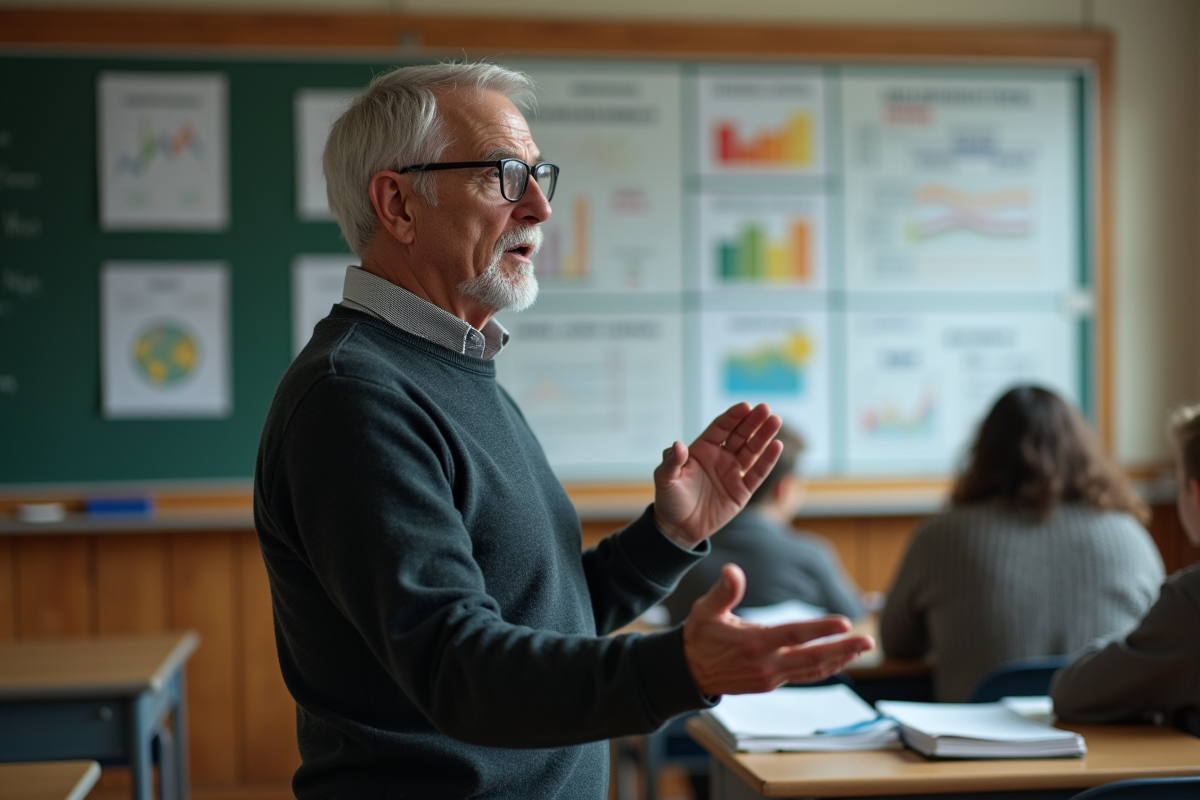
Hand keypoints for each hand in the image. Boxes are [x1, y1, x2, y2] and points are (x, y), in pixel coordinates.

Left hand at [653, 402, 782, 548]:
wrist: (679, 528)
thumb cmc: (670, 500)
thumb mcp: (665, 479)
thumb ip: (672, 461)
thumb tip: (677, 445)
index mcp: (702, 449)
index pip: (721, 427)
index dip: (733, 416)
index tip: (746, 406)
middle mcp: (720, 457)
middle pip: (740, 435)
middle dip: (753, 422)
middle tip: (765, 408)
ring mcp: (733, 473)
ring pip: (752, 450)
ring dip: (764, 436)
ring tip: (775, 420)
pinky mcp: (742, 491)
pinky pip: (757, 473)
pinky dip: (768, 460)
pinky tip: (777, 446)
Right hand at [682, 564, 874, 695]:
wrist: (688, 672)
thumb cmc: (699, 636)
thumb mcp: (705, 610)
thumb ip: (723, 591)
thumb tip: (732, 570)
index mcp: (753, 643)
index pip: (793, 634)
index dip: (820, 629)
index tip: (844, 622)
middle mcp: (766, 664)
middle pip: (813, 658)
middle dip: (844, 649)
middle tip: (869, 640)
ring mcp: (770, 677)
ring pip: (813, 670)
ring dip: (840, 659)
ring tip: (861, 648)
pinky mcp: (771, 684)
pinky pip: (804, 675)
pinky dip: (825, 667)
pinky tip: (839, 658)